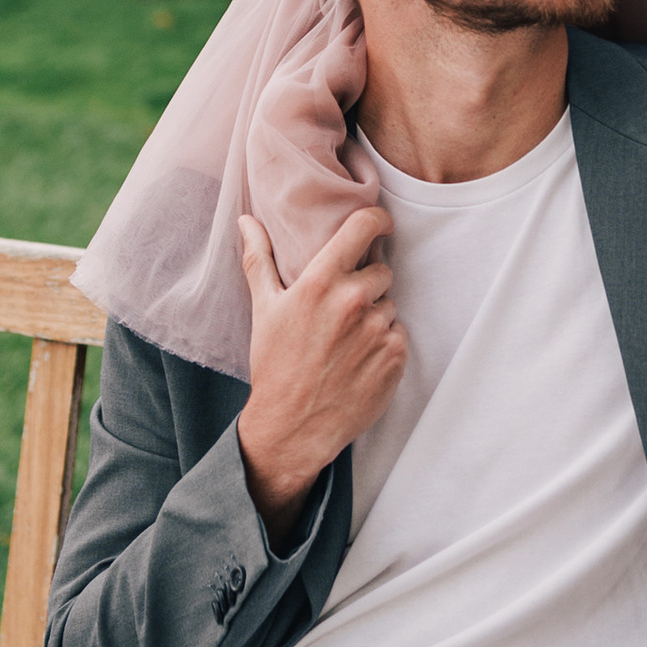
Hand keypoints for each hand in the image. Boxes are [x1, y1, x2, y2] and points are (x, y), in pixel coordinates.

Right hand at [237, 206, 404, 542]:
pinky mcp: (396, 357)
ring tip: (346, 341)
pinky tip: (359, 359)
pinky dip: (385, 344)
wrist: (293, 427)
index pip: (364, 227)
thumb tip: (247, 219)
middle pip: (382, 271)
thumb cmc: (275, 365)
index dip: (377, 220)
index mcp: (321, 283)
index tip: (380, 225)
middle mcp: (354, 302)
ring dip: (375, 317)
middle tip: (341, 312)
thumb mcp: (263, 309)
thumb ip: (259, 259)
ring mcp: (378, 330)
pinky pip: (399, 334)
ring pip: (390, 305)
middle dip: (366, 285)